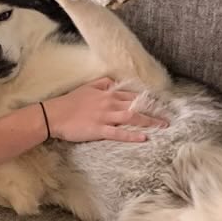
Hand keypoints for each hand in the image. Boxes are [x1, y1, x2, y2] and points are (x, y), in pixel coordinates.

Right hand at [45, 77, 165, 143]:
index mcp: (107, 93)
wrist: (53, 115)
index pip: (132, 95)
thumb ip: (102, 83)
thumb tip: (114, 83)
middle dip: (154, 110)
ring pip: (131, 117)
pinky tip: (144, 137)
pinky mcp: (99, 129)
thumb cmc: (69, 102)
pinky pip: (118, 133)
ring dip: (149, 121)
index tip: (160, 103)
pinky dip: (132, 135)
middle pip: (136, 105)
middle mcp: (109, 103)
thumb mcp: (87, 87)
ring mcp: (104, 116)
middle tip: (168, 116)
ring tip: (163, 126)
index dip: (147, 99)